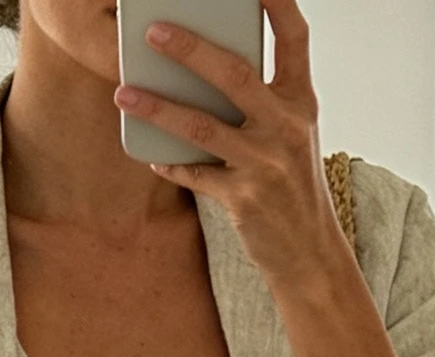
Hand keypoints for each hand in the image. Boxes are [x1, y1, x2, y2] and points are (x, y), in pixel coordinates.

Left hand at [114, 0, 342, 293]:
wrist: (309, 253)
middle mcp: (287, 126)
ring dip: (159, 108)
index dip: (275, 1)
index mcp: (302, 101)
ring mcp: (266, 163)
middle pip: (235, 74)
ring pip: (204, 126)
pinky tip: (151, 152)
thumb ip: (262, 100)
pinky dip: (171, 162)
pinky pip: (196, 174)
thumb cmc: (293, 186)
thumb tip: (207, 67)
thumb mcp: (291, 135)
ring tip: (124, 94)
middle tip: (152, 30)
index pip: (294, 36)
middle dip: (190, 49)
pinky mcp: (245, 199)